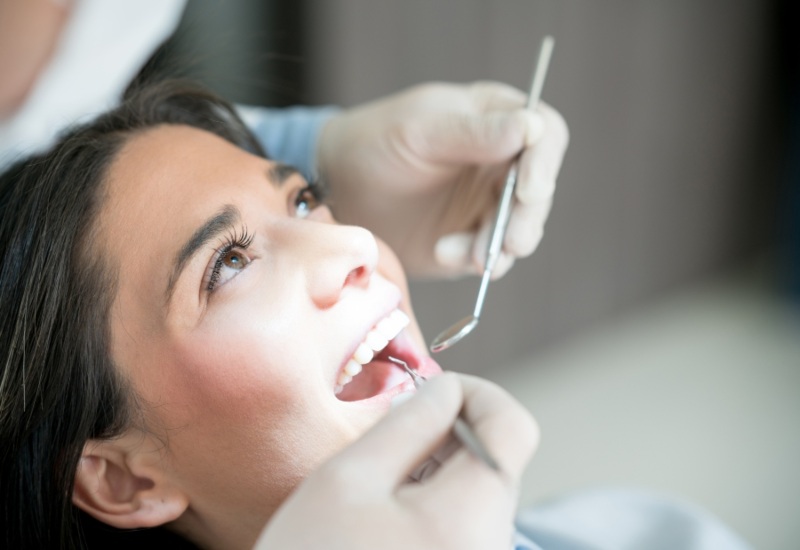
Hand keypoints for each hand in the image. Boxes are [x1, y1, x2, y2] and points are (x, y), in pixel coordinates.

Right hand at [253, 373, 538, 549]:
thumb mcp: (345, 481)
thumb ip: (407, 424)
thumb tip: (445, 390)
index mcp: (471, 517)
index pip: (513, 426)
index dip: (475, 393)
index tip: (429, 393)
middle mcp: (492, 546)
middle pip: (492, 460)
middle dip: (445, 434)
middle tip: (385, 441)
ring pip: (475, 494)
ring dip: (433, 472)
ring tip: (374, 492)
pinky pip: (462, 527)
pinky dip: (430, 507)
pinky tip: (382, 523)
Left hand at [318, 81, 568, 277]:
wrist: (338, 190)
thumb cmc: (375, 143)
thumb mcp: (420, 131)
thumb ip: (474, 132)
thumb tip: (531, 127)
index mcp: (496, 120)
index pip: (544, 135)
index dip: (544, 163)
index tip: (529, 191)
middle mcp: (501, 163)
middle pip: (539, 191)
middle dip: (526, 219)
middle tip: (510, 243)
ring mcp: (488, 204)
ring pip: (520, 229)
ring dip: (500, 246)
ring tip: (466, 256)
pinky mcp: (472, 239)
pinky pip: (490, 256)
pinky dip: (474, 260)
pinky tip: (444, 253)